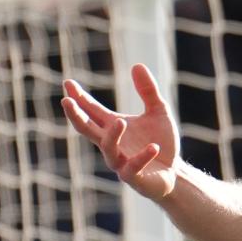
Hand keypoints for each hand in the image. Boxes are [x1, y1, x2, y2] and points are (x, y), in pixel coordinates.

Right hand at [62, 64, 180, 199]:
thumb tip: (137, 64)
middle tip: (66, 101)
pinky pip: (134, 166)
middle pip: (87, 129)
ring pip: (108, 148)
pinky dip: (143, 156)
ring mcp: (120, 161)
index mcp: (113, 126)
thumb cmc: (162, 142)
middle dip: (76, 116)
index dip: (79, 98)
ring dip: (113, 135)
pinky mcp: (134, 176)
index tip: (68, 83)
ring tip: (121, 121)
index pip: (91, 111)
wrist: (174, 173)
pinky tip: (154, 146)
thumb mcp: (159, 112)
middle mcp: (112, 143)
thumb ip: (148, 91)